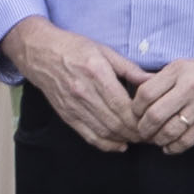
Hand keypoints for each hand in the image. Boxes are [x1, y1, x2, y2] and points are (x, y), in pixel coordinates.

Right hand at [0, 18, 147, 151]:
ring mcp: (73, 106)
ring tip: (139, 139)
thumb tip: (153, 80)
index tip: (153, 120)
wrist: (39, 53)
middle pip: (115, 122)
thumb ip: (129, 68)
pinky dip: (106, 144)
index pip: (123, 105)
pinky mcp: (66, 115)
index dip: (140, 118)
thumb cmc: (74, 48)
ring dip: (124, 139)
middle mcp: (84, 93)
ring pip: (104, 132)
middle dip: (136, 132)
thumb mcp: (104, 51)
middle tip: (151, 134)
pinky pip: (88, 135)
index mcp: (96, 73)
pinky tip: (120, 145)